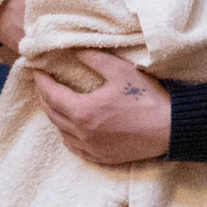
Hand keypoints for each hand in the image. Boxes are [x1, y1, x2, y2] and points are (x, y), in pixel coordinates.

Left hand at [34, 46, 171, 163]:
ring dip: (55, 116)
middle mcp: (82, 133)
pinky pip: (75, 148)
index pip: (51, 94)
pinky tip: (71, 129)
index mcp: (83, 111)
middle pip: (52, 114)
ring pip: (62, 132)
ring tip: (56, 103)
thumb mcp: (120, 71)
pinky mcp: (102, 158)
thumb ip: (93, 58)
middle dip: (44, 97)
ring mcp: (91, 148)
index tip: (36, 70)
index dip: (41, 81)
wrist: (170, 129)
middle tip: (43, 84)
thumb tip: (74, 49)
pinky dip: (68, 136)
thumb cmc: (147, 98)